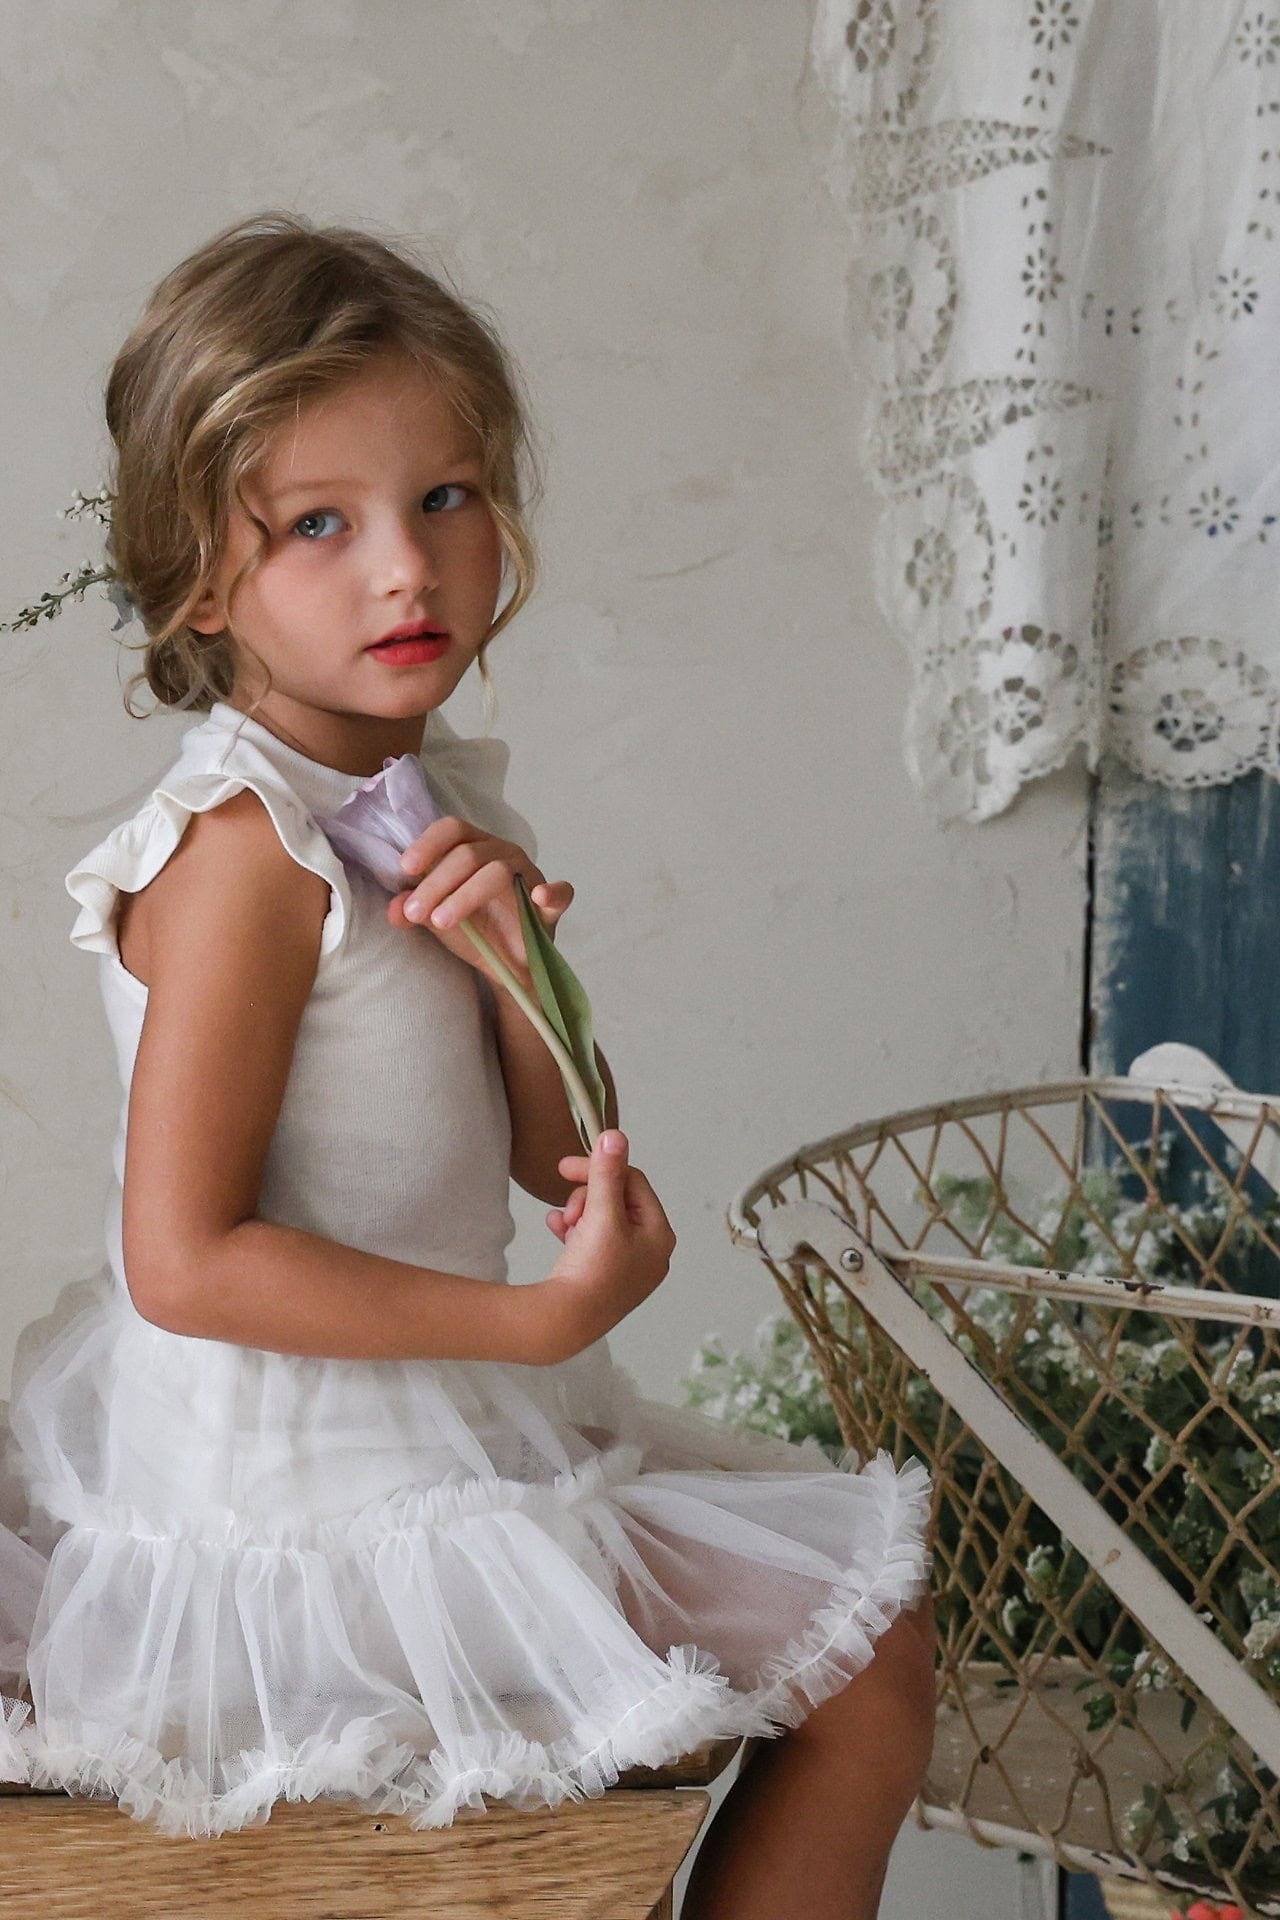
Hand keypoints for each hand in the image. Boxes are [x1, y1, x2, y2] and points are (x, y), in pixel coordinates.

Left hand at [388, 814, 574, 996]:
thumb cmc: (473, 930)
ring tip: (441, 921)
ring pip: (498, 871)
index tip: (406, 869)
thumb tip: (394, 909)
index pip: (452, 830)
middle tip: (414, 913)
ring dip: (465, 895)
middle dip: (436, 882)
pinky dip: (553, 892)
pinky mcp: (551, 905)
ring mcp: (529, 877)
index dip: (428, 845)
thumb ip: (414, 910)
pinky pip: (560, 893)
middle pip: (469, 853)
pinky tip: (540, 896)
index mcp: (475, 848)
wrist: (505, 967)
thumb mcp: (435, 920)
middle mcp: (503, 854)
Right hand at [537, 1130, 676, 1362]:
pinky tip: (555, 1228)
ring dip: (579, 1213)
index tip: (565, 1167)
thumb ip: (606, 1173)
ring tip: (563, 1225)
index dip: (600, 1169)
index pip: (634, 1182)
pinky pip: (592, 1241)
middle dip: (588, 1197)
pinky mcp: (604, 1279)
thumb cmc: (592, 1268)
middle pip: (618, 1201)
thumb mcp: (601, 1213)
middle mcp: (650, 1252)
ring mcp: (628, 1268)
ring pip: (602, 1219)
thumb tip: (615, 1136)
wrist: (564, 1322)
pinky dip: (573, 1230)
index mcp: (659, 1234)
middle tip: (567, 1208)